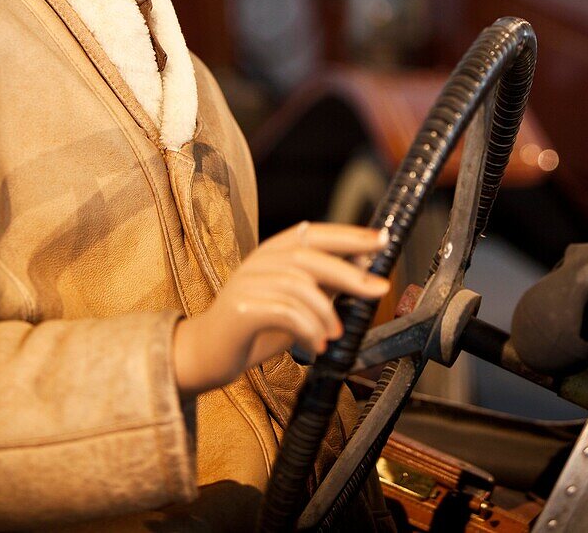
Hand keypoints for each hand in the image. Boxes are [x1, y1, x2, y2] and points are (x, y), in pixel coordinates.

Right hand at [173, 222, 389, 396]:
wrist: (205, 354)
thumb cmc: (253, 329)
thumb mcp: (294, 303)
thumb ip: (320, 286)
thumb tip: (362, 272)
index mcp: (273, 252)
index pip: (315, 233)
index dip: (349, 235)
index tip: (382, 239)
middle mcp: (260, 260)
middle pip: (311, 256)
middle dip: (350, 272)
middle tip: (380, 288)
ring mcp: (248, 282)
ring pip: (300, 286)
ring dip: (326, 313)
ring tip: (336, 335)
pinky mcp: (241, 307)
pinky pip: (285, 311)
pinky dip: (308, 328)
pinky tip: (316, 345)